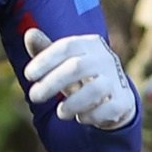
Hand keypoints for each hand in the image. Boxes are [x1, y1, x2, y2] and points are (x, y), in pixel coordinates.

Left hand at [22, 28, 137, 129]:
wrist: (115, 95)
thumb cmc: (81, 75)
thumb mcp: (63, 62)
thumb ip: (46, 50)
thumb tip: (29, 34)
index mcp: (90, 44)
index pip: (66, 46)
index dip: (45, 60)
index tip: (28, 75)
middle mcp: (105, 59)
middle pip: (77, 67)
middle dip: (52, 83)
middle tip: (33, 96)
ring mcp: (117, 80)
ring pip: (94, 90)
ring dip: (72, 104)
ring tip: (60, 112)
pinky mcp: (123, 101)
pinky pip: (107, 109)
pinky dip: (90, 116)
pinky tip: (80, 117)